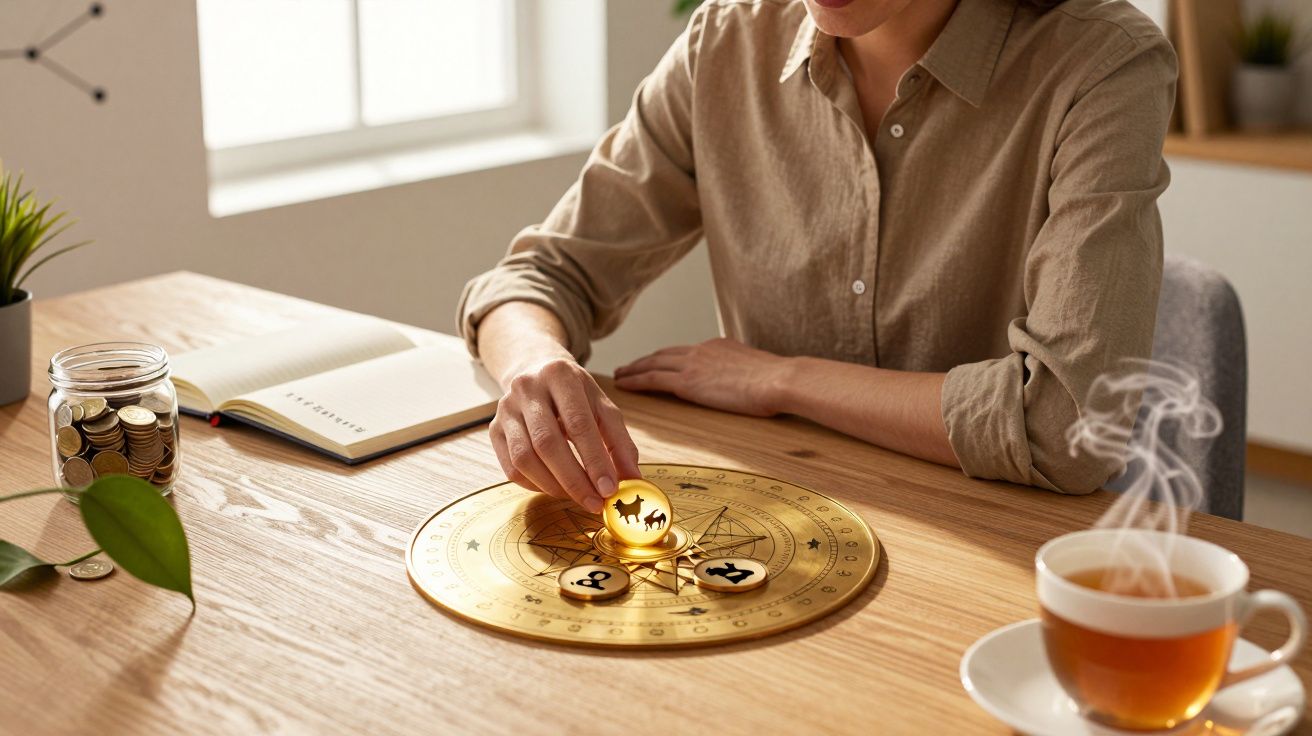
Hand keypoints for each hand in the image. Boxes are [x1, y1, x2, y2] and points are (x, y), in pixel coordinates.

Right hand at [489, 357, 640, 512]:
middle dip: (574, 480)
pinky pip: (511, 468)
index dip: (594, 459)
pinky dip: (535, 485)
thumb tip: (632, 478)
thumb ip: (619, 440)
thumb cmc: (573, 394)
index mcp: (559, 375)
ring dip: (554, 486)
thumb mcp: (601, 406)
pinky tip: (555, 487)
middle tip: (594, 503)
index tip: (609, 488)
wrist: (534, 371)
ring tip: (577, 496)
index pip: (578, 423)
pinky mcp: (494, 429)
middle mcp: (527, 388)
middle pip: (547, 443)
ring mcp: (505, 410)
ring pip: (525, 459)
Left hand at [613, 338, 791, 416]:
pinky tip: (624, 385)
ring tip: (619, 376)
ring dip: (633, 369)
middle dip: (644, 360)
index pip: (685, 352)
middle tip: (627, 367)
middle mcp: (701, 350)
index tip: (656, 363)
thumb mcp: (758, 371)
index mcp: (718, 346)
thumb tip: (748, 384)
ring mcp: (693, 364)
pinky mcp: (688, 381)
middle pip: (663, 354)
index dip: (667, 358)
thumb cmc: (777, 382)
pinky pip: (653, 379)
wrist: (779, 379)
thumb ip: (744, 374)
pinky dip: (636, 381)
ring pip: (652, 363)